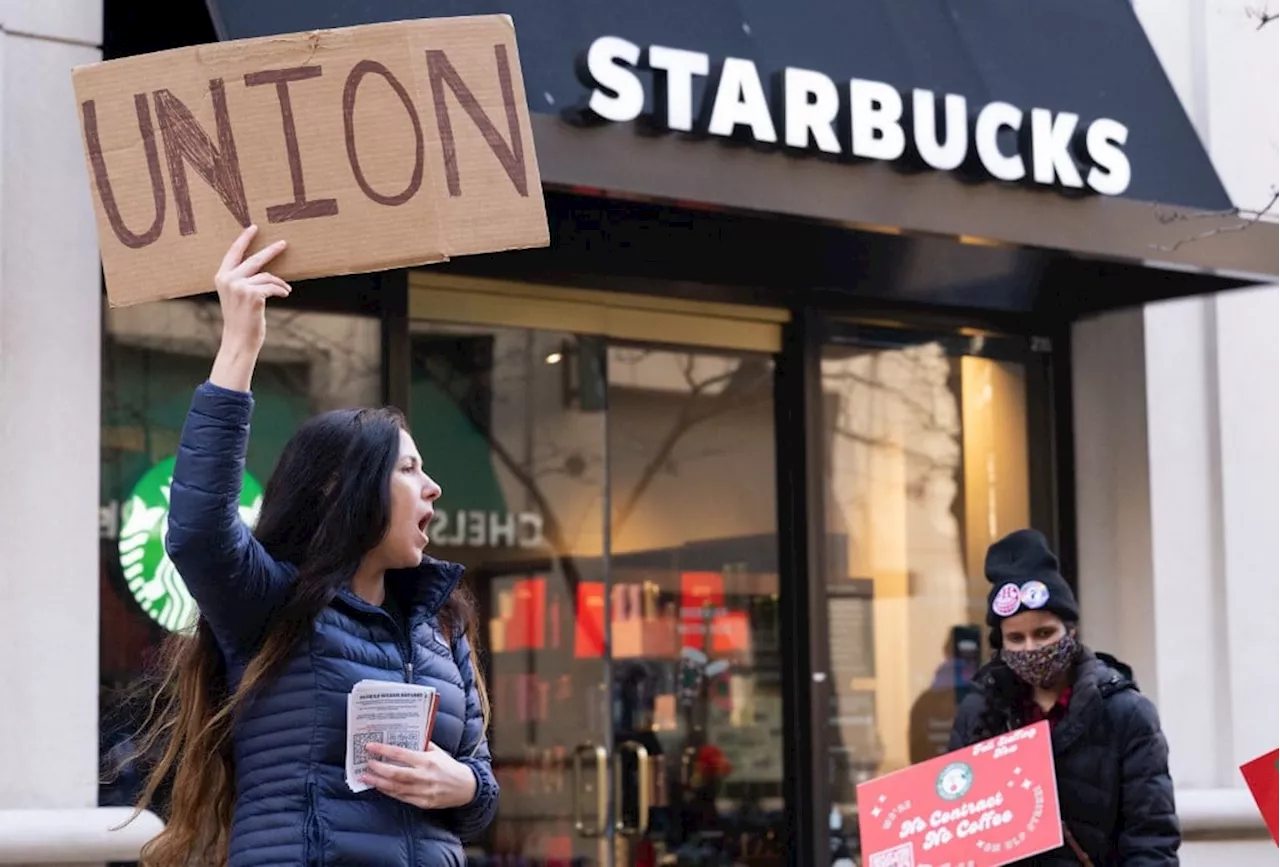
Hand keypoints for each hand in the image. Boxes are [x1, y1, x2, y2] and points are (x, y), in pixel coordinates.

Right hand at [209, 225, 289, 391]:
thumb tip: (262, 269)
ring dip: (279, 283)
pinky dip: (281, 289)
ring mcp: (240, 286)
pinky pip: (273, 286)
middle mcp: (228, 279)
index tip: (253, 228)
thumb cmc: (240, 319)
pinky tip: (286, 293)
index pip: (233, 253)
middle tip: (283, 243)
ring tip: (286, 289)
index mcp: (221, 277)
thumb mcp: (236, 296)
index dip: (244, 240)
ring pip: (267, 276)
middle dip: (271, 250)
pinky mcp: (253, 294)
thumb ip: (242, 280)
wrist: (239, 339)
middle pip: (254, 259)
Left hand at [363, 741, 477, 809]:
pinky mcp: (423, 803)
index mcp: (427, 760)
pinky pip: (402, 797)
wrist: (465, 787)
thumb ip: (422, 745)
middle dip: (378, 768)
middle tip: (366, 763)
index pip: (401, 754)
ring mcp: (423, 791)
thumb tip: (404, 736)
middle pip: (395, 773)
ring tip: (366, 777)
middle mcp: (424, 776)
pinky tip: (380, 787)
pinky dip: (389, 792)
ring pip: (395, 787)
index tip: (370, 747)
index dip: (383, 750)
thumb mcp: (437, 751)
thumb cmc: (449, 766)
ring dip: (378, 783)